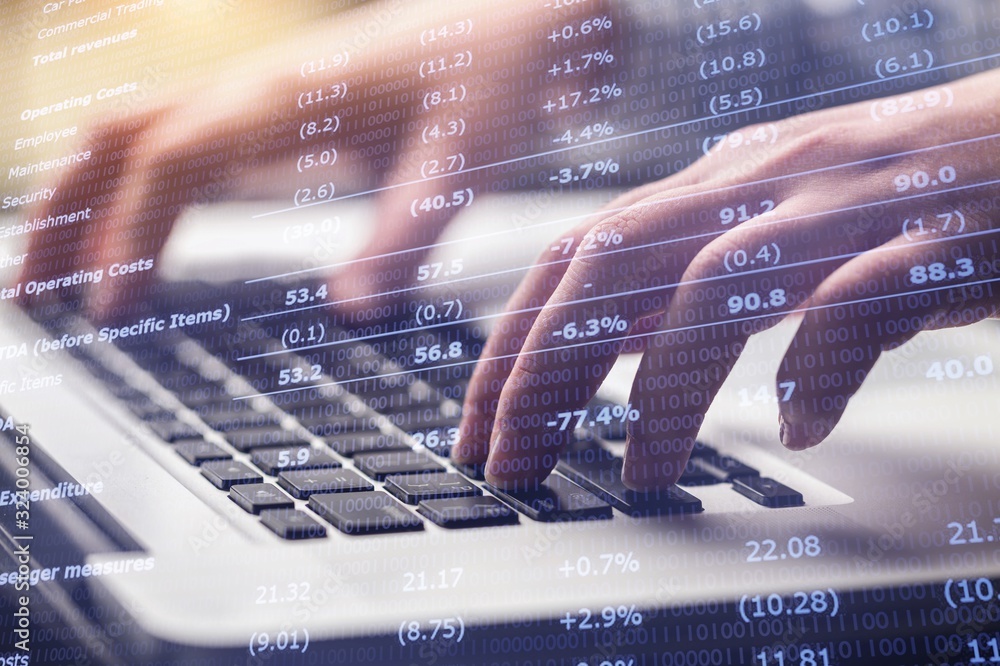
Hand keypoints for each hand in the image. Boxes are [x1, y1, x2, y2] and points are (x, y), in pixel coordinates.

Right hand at [18, 0, 615, 319]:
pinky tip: (134, 226)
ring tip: (53, 271)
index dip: (129, 235)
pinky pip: (173, 134)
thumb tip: (348, 306)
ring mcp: (256, 89)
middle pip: (119, 136)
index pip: (172, 164)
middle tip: (29, 295)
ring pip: (133, 129)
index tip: (108, 309)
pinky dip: (131, 182)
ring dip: (82, 194)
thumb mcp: (461, 162)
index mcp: (285, 98)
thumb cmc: (489, 80)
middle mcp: (254, 86)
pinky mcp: (272, 101)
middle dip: (64, 213)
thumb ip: (406, 231)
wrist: (512, 19)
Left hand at [453, 69, 999, 490]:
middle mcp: (762, 182)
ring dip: (665, 389)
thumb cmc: (895, 187)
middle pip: (614, 266)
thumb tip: (611, 349)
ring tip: (640, 474)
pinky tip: (804, 428)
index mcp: (714, 181)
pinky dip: (820, 371)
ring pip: (718, 287)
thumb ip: (689, 272)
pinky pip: (860, 304)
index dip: (513, 341)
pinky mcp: (934, 238)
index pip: (577, 254)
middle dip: (546, 369)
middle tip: (512, 460)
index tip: (481, 424)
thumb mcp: (766, 220)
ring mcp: (844, 205)